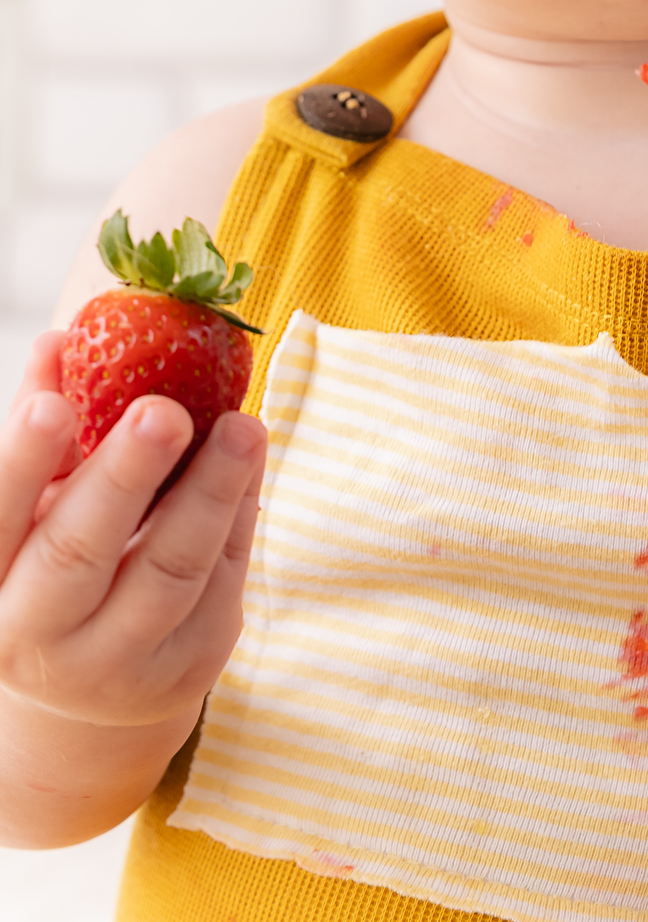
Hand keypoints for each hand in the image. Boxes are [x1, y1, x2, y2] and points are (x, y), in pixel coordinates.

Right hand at [0, 334, 265, 728]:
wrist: (96, 681)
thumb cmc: (58, 560)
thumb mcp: (39, 502)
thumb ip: (48, 429)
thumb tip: (61, 341)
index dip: (23, 462)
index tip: (55, 405)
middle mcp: (37, 634)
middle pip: (81, 554)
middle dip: (125, 476)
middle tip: (163, 410)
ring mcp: (113, 663)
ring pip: (168, 573)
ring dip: (210, 491)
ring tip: (242, 426)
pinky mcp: (185, 669)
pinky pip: (218, 585)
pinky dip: (237, 515)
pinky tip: (250, 460)